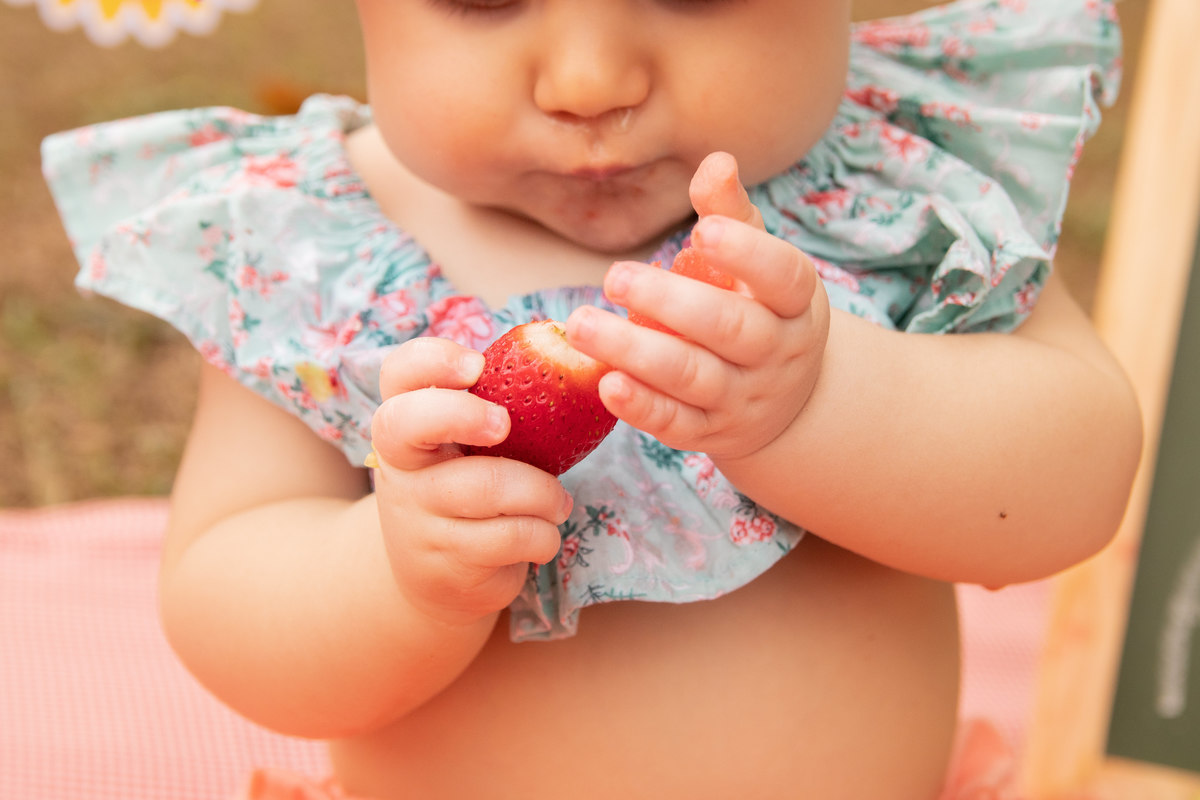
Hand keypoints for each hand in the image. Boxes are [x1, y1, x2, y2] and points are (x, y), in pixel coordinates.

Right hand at [369, 337, 570, 624]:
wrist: (436, 578)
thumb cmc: (471, 490)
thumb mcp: (471, 449)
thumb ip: (503, 409)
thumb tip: (585, 359)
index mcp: (408, 422)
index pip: (399, 374)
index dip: (433, 360)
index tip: (477, 365)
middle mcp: (400, 464)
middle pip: (409, 423)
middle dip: (463, 414)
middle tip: (504, 425)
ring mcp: (416, 514)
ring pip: (486, 488)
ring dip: (542, 494)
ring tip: (557, 502)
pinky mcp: (444, 561)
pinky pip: (510, 536)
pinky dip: (544, 535)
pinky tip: (544, 534)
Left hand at [566, 152, 829, 460]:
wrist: (784, 402)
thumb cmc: (760, 310)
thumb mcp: (760, 264)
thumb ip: (733, 214)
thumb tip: (716, 159)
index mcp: (796, 303)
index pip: (784, 277)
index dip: (748, 255)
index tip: (703, 230)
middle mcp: (776, 353)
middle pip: (730, 330)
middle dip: (671, 303)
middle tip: (614, 276)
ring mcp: (743, 398)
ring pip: (694, 378)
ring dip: (636, 353)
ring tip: (582, 324)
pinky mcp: (710, 433)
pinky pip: (676, 424)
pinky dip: (641, 407)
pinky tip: (605, 382)